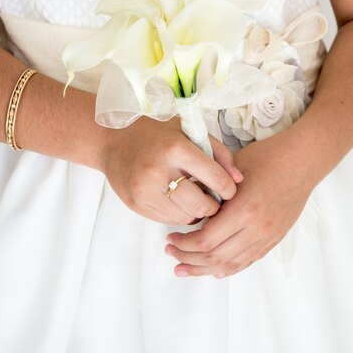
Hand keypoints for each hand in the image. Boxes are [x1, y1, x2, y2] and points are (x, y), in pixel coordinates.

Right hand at [99, 115, 242, 224]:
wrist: (113, 140)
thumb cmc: (157, 134)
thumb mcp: (190, 132)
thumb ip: (218, 153)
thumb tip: (239, 180)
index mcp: (176, 148)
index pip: (214, 179)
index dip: (228, 188)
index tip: (229, 189)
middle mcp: (158, 171)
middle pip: (201, 205)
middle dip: (213, 206)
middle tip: (213, 199)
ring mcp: (145, 190)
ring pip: (185, 217)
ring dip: (195, 212)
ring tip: (194, 197)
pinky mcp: (136, 204)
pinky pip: (167, 219)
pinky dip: (178, 213)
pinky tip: (176, 199)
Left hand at [164, 129, 313, 275]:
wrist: (302, 161)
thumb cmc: (267, 158)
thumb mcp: (232, 168)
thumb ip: (210, 188)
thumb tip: (186, 200)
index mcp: (244, 210)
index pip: (206, 240)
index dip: (184, 244)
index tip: (170, 239)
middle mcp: (257, 229)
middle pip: (215, 257)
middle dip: (189, 259)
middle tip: (172, 254)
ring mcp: (267, 236)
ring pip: (231, 264)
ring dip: (205, 269)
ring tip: (185, 269)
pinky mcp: (274, 239)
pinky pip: (248, 261)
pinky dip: (229, 268)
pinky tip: (214, 270)